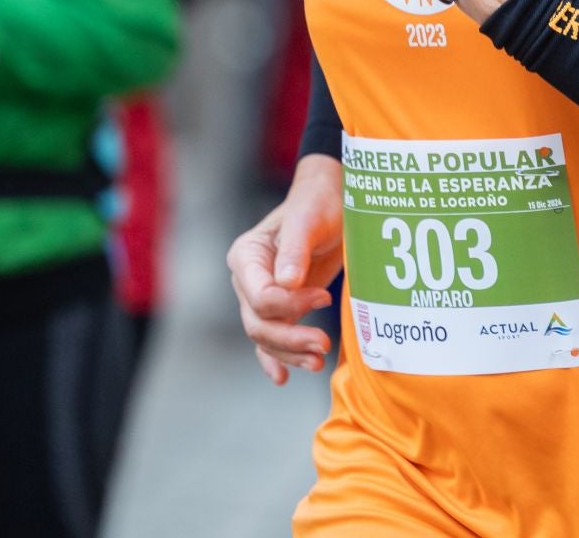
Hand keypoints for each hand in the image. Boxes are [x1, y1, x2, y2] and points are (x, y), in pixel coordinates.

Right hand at [226, 154, 345, 384]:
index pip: (260, 297)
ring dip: (290, 353)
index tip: (323, 296)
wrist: (331, 201)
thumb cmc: (318, 203)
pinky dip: (275, 358)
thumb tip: (287, 283)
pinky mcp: (279, 307)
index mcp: (247, 256)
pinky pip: (269, 340)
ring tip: (318, 361)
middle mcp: (247, 279)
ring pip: (265, 336)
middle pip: (259, 323)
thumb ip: (296, 249)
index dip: (290, 305)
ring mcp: (260, 295)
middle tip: (324, 344)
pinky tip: (283, 377)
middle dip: (290, 338)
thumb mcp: (309, 219)